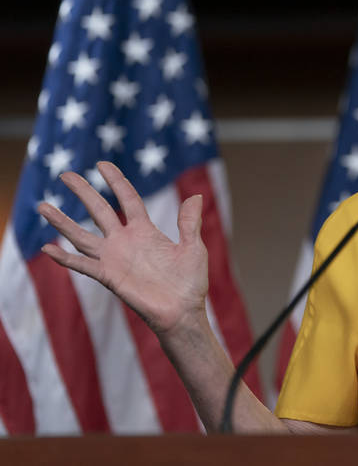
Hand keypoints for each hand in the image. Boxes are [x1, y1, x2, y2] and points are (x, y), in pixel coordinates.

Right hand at [37, 161, 208, 336]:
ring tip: (42, 206)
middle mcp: (125, 241)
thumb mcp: (193, 248)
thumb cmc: (190, 283)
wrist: (183, 312)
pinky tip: (47, 249)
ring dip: (62, 222)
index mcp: (145, 231)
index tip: (101, 164)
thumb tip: (196, 197)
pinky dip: (65, 258)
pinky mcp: (109, 277)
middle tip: (65, 174)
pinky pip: (83, 265)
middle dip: (83, 192)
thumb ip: (189, 223)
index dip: (115, 181)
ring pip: (82, 236)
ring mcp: (114, 259)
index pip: (127, 199)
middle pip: (99, 210)